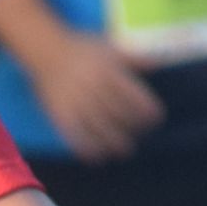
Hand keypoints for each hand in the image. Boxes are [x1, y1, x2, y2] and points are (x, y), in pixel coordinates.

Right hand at [25, 23, 166, 161]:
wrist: (45, 51)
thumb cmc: (83, 49)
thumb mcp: (110, 49)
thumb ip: (134, 59)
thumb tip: (161, 63)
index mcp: (106, 70)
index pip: (131, 94)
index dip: (145, 109)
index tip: (156, 119)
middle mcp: (91, 86)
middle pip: (116, 112)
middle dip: (132, 127)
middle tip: (142, 135)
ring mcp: (74, 101)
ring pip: (97, 126)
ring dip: (113, 142)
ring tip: (124, 151)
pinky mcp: (59, 113)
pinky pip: (74, 134)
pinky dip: (86, 147)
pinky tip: (97, 156)